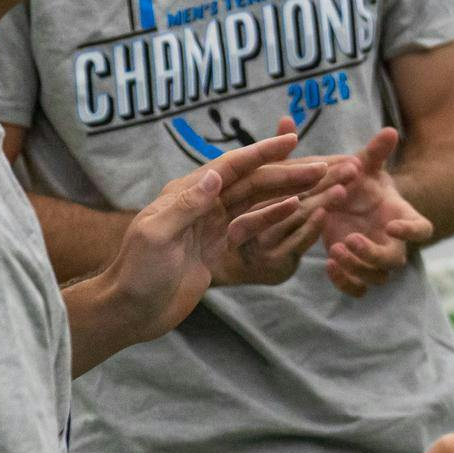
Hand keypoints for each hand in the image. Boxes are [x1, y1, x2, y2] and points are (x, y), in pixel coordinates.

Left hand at [101, 135, 328, 344]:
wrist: (132, 310)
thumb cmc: (138, 273)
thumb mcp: (157, 237)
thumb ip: (187, 205)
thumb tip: (217, 174)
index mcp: (185, 193)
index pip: (230, 167)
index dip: (261, 153)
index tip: (291, 142)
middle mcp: (201, 202)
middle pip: (250, 182)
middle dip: (285, 173)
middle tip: (321, 170)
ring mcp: (210, 224)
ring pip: (255, 200)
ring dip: (286, 190)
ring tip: (317, 183)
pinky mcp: (217, 246)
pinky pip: (251, 224)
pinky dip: (274, 215)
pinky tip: (296, 208)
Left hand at [274, 117, 437, 296]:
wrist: (347, 205)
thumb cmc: (362, 183)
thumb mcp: (366, 166)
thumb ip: (376, 152)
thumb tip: (389, 130)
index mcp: (404, 218)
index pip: (422, 230)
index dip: (411, 232)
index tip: (391, 225)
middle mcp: (394, 243)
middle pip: (395, 261)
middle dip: (372, 254)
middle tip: (348, 240)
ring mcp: (375, 261)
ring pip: (376, 278)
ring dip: (356, 268)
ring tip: (334, 250)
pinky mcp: (357, 271)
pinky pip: (358, 288)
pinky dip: (345, 282)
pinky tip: (328, 265)